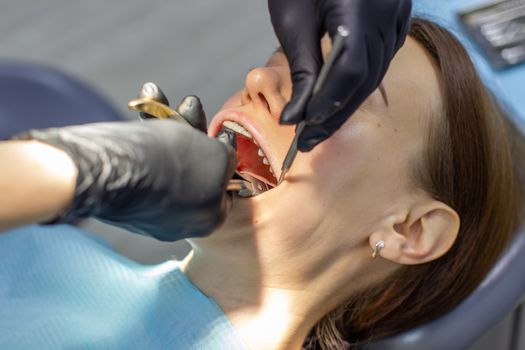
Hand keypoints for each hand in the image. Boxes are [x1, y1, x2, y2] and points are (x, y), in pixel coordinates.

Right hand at [12, 119, 236, 240]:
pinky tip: (143, 100)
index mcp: (207, 218)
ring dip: (167, 121)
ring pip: (167, 158)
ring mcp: (150, 207)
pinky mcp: (125, 193)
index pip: (226, 184)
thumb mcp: (217, 158)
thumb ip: (227, 156)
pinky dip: (144, 131)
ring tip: (156, 94)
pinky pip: (142, 161)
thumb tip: (220, 154)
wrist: (107, 170)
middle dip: (193, 129)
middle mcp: (180, 218)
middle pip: (195, 166)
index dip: (226, 154)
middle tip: (191, 104)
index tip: (222, 131)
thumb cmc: (172, 165)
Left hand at [268, 0, 411, 150]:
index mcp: (361, 8)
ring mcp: (398, 13)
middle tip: (309, 139)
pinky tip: (340, 97)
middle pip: (365, 78)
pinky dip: (360, 81)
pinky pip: (382, 57)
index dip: (327, 104)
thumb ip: (302, 68)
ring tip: (320, 124)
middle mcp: (388, 12)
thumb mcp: (294, 20)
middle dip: (336, 113)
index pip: (350, 71)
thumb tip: (297, 114)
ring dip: (347, 101)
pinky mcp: (396, 15)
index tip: (302, 128)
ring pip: (376, 72)